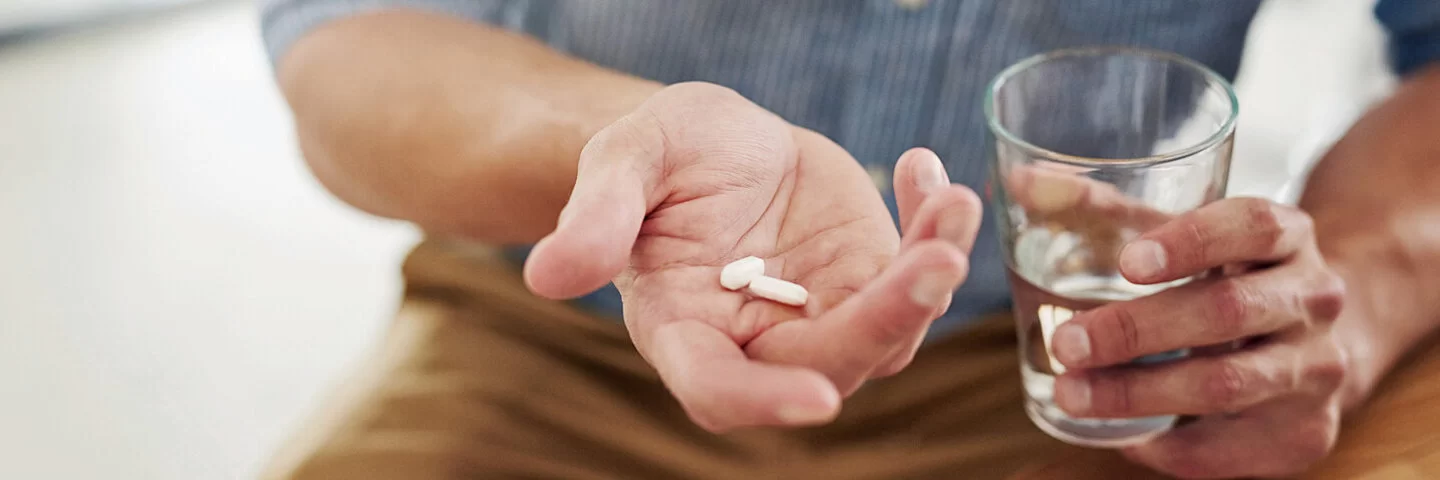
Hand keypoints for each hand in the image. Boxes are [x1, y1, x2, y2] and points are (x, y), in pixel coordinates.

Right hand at [523, 82, 983, 430]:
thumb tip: (547, 276)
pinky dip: (933, 229)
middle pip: (827, 362)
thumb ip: (598, 214)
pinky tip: (923, 170)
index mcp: (682, 329)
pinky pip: (915, 276)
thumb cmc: (656, 156)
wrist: (710, 141)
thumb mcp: (624, 159)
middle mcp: (756, 341)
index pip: (718, 387)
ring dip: (929, 276)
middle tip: (934, 261)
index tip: (818, 397)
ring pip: (889, 332)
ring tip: (951, 201)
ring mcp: (819, 315)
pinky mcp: (865, 280)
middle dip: (886, 320)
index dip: (763, 401)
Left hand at [1049, 197, 1349, 477]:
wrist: (1309, 343)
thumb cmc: (1222, 278)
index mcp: (1287, 236)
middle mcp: (1313, 299)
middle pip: (1229, 311)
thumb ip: (1103, 207)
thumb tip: (1021, 182)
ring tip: (1071, 393)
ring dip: (1139, 393)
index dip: (1192, 241)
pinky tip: (1123, 436)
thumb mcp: (1178, 234)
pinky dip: (1170, 446)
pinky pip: (1231, 447)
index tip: (1128, 261)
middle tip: (1066, 343)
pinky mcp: (1306, 431)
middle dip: (1138, 331)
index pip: (1254, 226)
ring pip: (1228, 383)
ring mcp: (1316, 369)